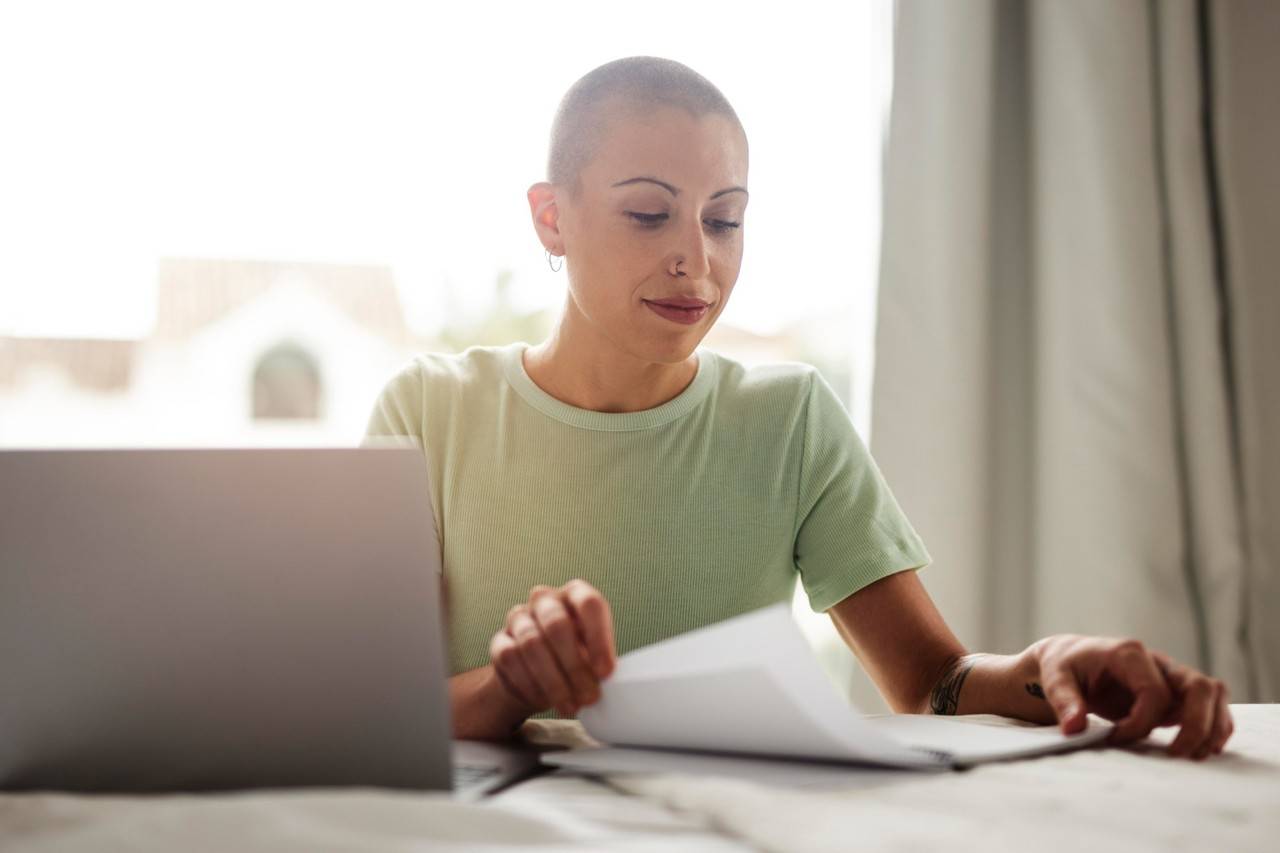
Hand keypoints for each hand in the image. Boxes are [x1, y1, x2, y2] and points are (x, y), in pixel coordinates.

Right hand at [487, 579, 616, 717]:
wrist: (537, 677)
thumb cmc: (574, 659)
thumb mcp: (594, 655)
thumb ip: (601, 661)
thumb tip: (607, 679)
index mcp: (575, 595)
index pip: (588, 603)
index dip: (599, 639)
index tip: (606, 672)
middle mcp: (545, 600)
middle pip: (557, 624)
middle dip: (575, 666)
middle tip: (589, 696)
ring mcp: (519, 618)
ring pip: (532, 643)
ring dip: (554, 681)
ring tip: (570, 705)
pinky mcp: (500, 641)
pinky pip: (511, 659)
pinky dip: (530, 684)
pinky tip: (544, 700)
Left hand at [1028, 634, 1233, 759]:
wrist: (1069, 659)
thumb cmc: (1063, 666)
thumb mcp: (1055, 678)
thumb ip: (1064, 700)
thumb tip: (1074, 728)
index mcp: (1128, 653)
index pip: (1154, 691)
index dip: (1142, 722)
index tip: (1117, 738)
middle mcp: (1157, 661)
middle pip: (1199, 686)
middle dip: (1196, 725)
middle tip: (1177, 756)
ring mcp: (1170, 676)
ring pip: (1212, 693)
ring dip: (1213, 725)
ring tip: (1198, 756)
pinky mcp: (1175, 692)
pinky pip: (1210, 704)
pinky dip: (1214, 725)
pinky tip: (1204, 748)